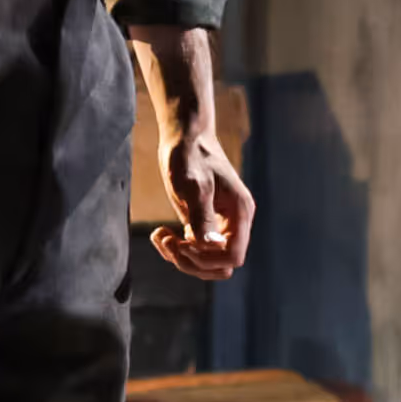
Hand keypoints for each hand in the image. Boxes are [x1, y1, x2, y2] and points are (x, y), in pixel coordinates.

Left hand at [151, 135, 256, 281]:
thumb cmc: (190, 155)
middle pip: (221, 265)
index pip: (234, 256)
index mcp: (240, 212)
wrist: (185, 136)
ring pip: (207, 261)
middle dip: (193, 262)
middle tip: (168, 242)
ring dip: (182, 258)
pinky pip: (195, 250)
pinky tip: (160, 233)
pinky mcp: (204, 223)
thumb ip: (202, 216)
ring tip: (160, 236)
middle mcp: (234, 221)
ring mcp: (219, 224)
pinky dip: (176, 249)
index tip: (183, 243)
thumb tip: (210, 245)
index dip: (207, 259)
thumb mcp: (193, 185)